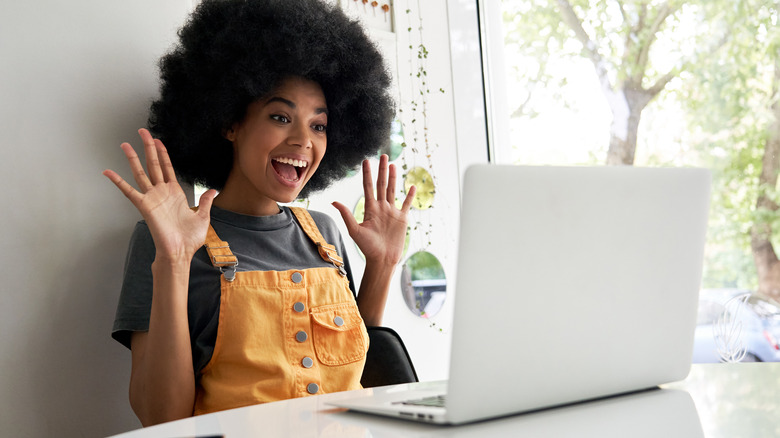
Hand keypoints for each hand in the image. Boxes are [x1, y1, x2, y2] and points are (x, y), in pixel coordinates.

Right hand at [103, 129, 216, 261]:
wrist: (181, 251)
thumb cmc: (190, 238)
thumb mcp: (202, 216)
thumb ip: (205, 202)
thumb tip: (212, 191)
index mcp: (175, 193)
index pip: (167, 168)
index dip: (163, 153)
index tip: (158, 140)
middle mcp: (162, 192)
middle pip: (153, 164)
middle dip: (148, 147)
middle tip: (142, 131)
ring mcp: (152, 198)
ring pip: (141, 173)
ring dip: (133, 158)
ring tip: (125, 144)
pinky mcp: (144, 206)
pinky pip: (129, 191)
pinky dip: (118, 182)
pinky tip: (108, 172)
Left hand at [333, 154, 415, 266]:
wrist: (382, 259)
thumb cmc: (368, 248)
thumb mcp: (355, 230)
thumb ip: (346, 215)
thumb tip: (334, 201)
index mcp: (370, 208)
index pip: (368, 186)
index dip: (367, 173)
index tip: (366, 161)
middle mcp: (381, 207)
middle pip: (381, 184)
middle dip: (382, 170)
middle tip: (384, 155)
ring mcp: (392, 212)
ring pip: (393, 190)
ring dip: (394, 177)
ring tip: (393, 165)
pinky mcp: (402, 219)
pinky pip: (406, 204)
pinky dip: (409, 196)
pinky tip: (411, 186)